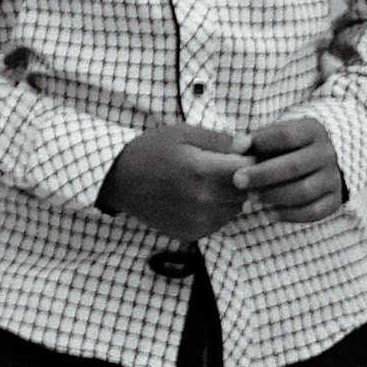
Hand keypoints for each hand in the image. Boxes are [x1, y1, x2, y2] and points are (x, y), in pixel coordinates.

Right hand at [101, 124, 254, 242]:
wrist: (117, 180)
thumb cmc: (149, 150)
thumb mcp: (181, 133)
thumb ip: (217, 139)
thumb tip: (248, 146)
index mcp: (203, 171)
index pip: (249, 170)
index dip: (246, 161)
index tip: (233, 156)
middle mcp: (205, 200)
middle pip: (245, 192)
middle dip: (237, 179)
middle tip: (214, 168)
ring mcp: (199, 220)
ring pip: (234, 209)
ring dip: (227, 196)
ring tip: (202, 183)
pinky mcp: (193, 233)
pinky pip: (219, 221)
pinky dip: (214, 211)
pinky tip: (193, 198)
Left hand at [236, 115, 345, 221]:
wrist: (323, 160)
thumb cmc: (287, 146)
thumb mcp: (275, 134)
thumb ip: (254, 140)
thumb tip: (237, 147)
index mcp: (312, 131)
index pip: (286, 136)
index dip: (259, 144)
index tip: (235, 154)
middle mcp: (326, 154)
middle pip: (294, 166)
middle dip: (262, 175)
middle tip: (237, 181)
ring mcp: (333, 178)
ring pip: (304, 191)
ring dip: (273, 196)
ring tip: (250, 198)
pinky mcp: (334, 199)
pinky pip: (314, 211)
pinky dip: (289, 215)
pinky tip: (268, 214)